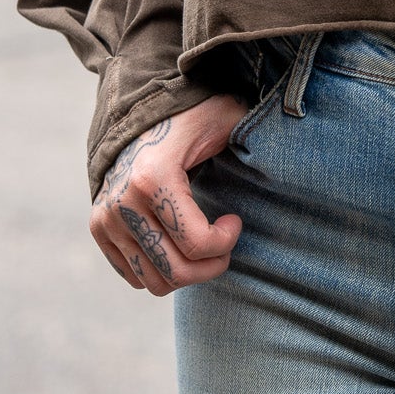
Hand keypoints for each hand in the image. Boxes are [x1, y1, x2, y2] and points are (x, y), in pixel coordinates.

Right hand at [89, 94, 246, 295]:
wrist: (138, 111)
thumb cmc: (191, 115)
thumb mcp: (226, 119)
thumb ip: (253, 134)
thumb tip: (296, 143)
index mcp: (153, 178)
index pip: (196, 243)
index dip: (226, 242)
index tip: (235, 221)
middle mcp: (122, 204)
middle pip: (175, 272)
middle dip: (210, 266)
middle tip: (224, 244)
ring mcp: (105, 219)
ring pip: (153, 282)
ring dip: (186, 272)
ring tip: (201, 246)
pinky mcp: (98, 228)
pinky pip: (133, 275)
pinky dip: (160, 269)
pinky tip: (177, 243)